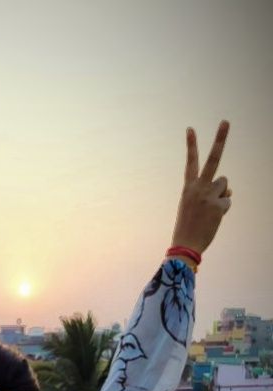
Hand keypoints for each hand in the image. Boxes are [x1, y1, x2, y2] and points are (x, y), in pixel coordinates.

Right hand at [171, 120, 231, 254]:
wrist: (186, 245)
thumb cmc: (189, 226)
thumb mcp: (196, 206)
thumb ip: (211, 192)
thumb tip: (229, 187)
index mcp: (188, 188)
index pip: (190, 163)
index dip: (191, 145)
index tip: (190, 128)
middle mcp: (198, 188)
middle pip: (213, 159)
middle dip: (220, 139)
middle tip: (225, 121)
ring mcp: (209, 196)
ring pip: (225, 184)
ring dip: (221, 194)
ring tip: (210, 210)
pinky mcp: (218, 205)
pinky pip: (228, 201)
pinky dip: (223, 209)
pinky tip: (213, 218)